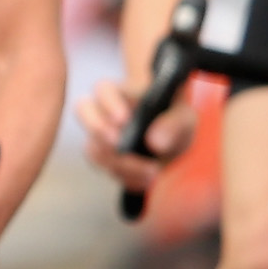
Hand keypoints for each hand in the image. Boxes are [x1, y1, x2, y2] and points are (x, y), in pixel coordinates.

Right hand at [75, 77, 185, 195]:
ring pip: (93, 147)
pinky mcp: (102, 157)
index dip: (110, 104)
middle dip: (99, 129)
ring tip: (151, 171)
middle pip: (83, 111)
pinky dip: (125, 176)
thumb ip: (174, 124)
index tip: (125, 120)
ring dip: (119, 162)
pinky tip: (146, 178)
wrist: (170, 143)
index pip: (103, 90)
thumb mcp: (184, 118)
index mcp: (122, 91)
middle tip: (118, 144)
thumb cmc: (174, 120)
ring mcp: (98, 135)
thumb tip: (155, 142)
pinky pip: (104, 168)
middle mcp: (103, 109)